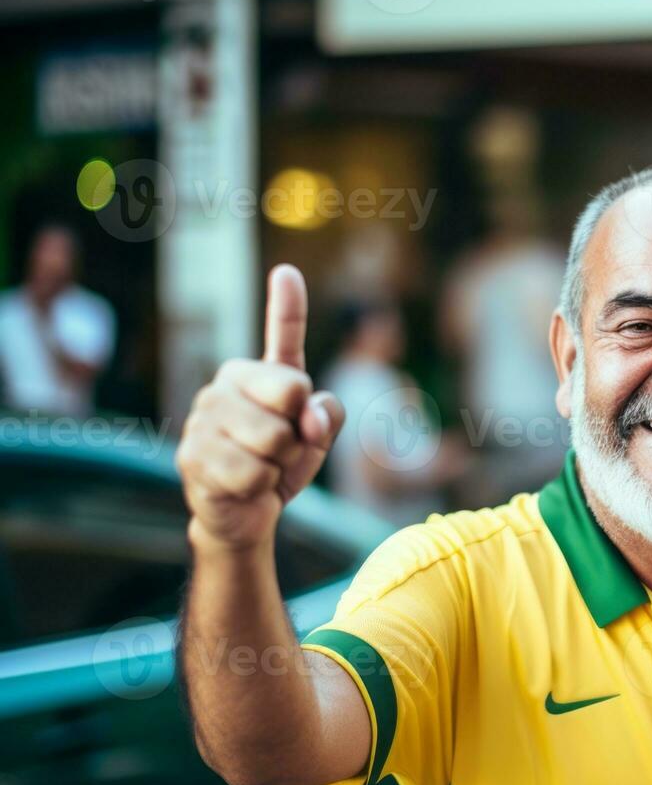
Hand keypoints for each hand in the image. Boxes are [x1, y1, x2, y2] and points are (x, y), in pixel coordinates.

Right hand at [177, 265, 343, 551]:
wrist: (244, 512)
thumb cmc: (282, 463)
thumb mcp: (316, 438)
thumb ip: (326, 417)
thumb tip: (311, 410)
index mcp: (257, 373)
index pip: (283, 339)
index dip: (288, 307)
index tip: (288, 272)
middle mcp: (224, 386)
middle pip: (292, 398)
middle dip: (298, 434)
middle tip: (278, 450)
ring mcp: (203, 419)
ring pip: (273, 440)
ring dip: (278, 465)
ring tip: (260, 467)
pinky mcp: (192, 456)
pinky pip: (253, 473)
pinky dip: (259, 488)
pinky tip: (241, 486)